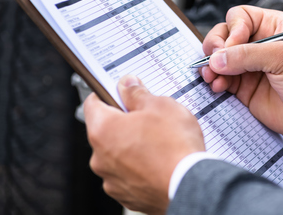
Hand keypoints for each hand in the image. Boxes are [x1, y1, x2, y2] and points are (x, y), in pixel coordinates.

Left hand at [84, 75, 204, 214]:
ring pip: (117, 154)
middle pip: (106, 130)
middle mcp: (100, 158)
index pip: (93, 103)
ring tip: (158, 142)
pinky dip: (139, 167)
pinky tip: (159, 161)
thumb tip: (128, 85)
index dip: (109, 93)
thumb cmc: (174, 147)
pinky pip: (128, 174)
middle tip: (148, 118)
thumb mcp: (159, 105)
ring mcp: (112, 180)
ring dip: (132, 146)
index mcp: (102, 130)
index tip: (122, 92)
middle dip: (124, 122)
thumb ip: (137, 93)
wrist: (189, 185)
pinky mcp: (126, 196)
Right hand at [201, 6, 282, 157]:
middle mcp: (258, 42)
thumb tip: (218, 59)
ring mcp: (249, 65)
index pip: (239, 17)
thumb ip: (248, 55)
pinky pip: (220, 78)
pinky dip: (214, 81)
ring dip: (211, 66)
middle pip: (224, 35)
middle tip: (216, 62)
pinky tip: (218, 86)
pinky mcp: (243, 85)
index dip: (232, 30)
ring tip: (212, 76)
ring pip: (218, 57)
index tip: (232, 47)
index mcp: (272, 26)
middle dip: (216, 48)